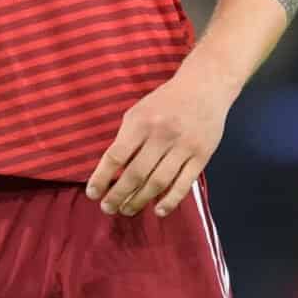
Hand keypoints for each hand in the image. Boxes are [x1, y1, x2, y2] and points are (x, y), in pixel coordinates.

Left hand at [85, 69, 230, 217]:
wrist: (204, 87)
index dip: (102, 178)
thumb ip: (126, 138)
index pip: (116, 155)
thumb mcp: (139, 111)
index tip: (92, 194)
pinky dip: (170, 200)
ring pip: (158, 182)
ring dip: (140, 200)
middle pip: (136, 174)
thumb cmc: (165, 101)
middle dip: (118, 195)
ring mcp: (183, 147)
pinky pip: (184, 184)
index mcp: (141, 122)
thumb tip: (112, 171)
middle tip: (108, 209)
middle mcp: (161, 135)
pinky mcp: (201, 156)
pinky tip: (158, 211)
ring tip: (127, 210)